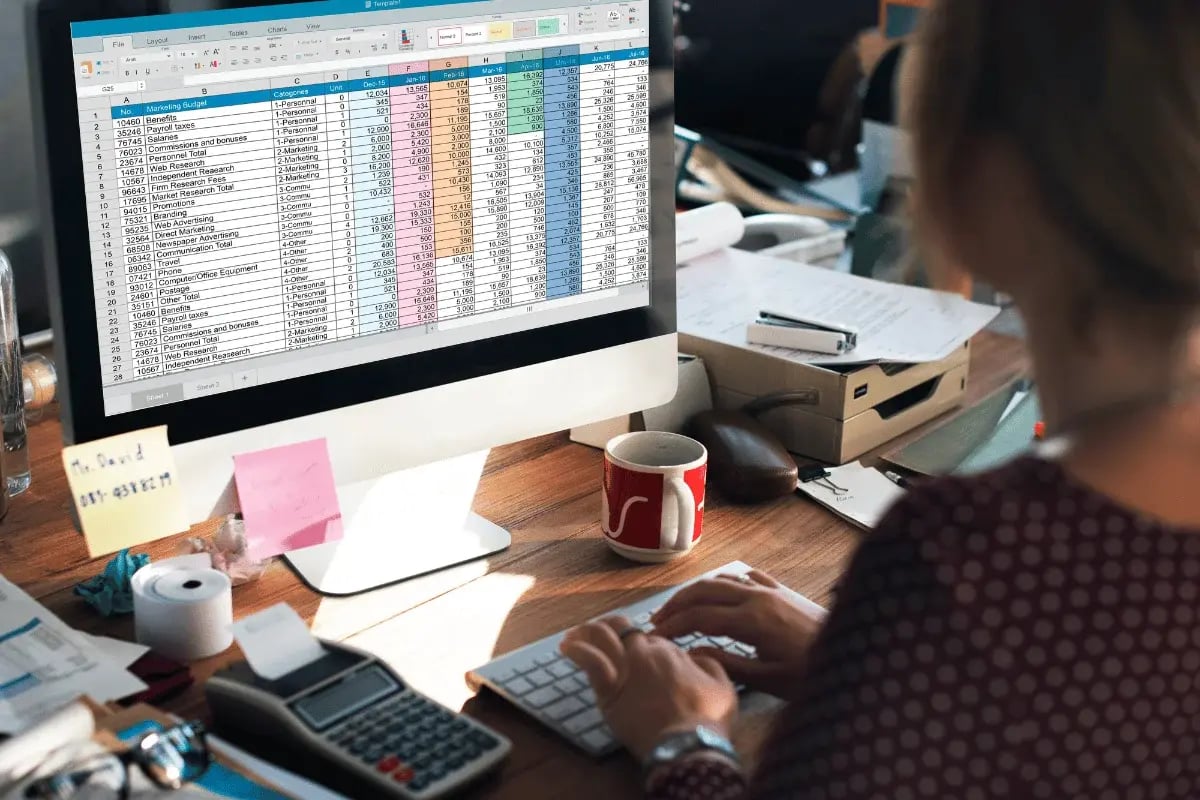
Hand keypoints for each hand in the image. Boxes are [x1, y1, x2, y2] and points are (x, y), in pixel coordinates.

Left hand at [560, 616, 737, 760]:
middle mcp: (645, 653)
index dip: (641, 643)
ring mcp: (626, 668)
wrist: (687, 745)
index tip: (635, 652)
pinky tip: (566, 647)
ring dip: (586, 632)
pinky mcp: (609, 689)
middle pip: (622, 630)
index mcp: (670, 651)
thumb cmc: (707, 720)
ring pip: (601, 637)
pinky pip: (589, 660)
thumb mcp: (724, 686)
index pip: (648, 638)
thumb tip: (696, 655)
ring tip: (575, 635)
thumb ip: (710, 663)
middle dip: (611, 628)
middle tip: (600, 633)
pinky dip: (576, 649)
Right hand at [651, 570, 823, 700]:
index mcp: (751, 619)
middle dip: (677, 603)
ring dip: (698, 591)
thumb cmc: (810, 673)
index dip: (673, 625)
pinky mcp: (783, 592)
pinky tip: (722, 589)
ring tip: (680, 606)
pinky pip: (748, 577)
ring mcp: (771, 591)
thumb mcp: (768, 679)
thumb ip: (727, 664)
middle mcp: (757, 597)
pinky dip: (727, 581)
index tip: (655, 636)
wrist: (852, 653)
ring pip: (724, 580)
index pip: (699, 616)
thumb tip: (691, 653)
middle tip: (658, 619)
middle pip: (705, 590)